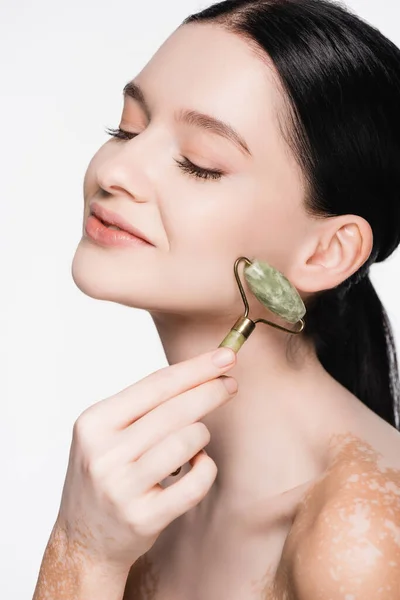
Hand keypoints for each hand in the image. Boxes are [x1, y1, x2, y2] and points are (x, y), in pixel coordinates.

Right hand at [55, 347, 237, 572]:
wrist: (82, 538)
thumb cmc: (106, 473)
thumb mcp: (108, 433)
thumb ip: (146, 406)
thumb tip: (201, 373)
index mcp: (94, 422)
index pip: (156, 384)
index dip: (195, 369)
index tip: (225, 356)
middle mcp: (103, 453)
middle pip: (174, 409)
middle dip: (210, 391)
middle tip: (230, 384)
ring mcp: (121, 487)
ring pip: (187, 441)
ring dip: (202, 436)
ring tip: (195, 442)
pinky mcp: (143, 517)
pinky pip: (195, 483)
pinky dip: (205, 468)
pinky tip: (196, 466)